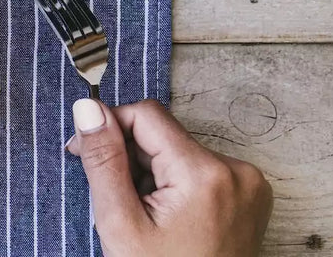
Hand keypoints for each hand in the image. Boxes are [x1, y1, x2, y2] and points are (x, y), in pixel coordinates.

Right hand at [66, 98, 271, 256]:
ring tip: (145, 214)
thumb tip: (88, 109)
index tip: (84, 152)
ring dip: (151, 173)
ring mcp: (248, 183)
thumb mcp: (120, 222)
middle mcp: (236, 170)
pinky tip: (167, 215)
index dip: (108, 127)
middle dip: (130, 158)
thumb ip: (104, 161)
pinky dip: (174, 183)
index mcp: (204, 173)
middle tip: (115, 199)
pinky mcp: (249, 193)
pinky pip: (199, 168)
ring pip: (178, 151)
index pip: (145, 115)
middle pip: (163, 134)